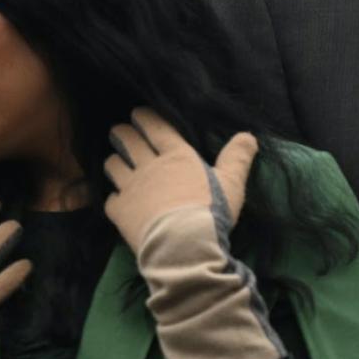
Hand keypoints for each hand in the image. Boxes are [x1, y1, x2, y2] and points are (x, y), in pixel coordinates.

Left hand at [104, 106, 258, 250]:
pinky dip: (114, 198)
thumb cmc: (211, 211)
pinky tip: (118, 201)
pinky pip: (110, 199)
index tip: (138, 113)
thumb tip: (248, 135)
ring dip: (114, 161)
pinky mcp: (120, 211)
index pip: (156, 128)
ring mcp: (132, 188)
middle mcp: (150, 166)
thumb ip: (238, 157)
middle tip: (119, 131)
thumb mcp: (232, 182)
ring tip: (115, 162)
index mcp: (176, 156)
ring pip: (113, 166)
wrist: (184, 245)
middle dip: (122, 133)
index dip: (145, 118)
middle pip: (128, 141)